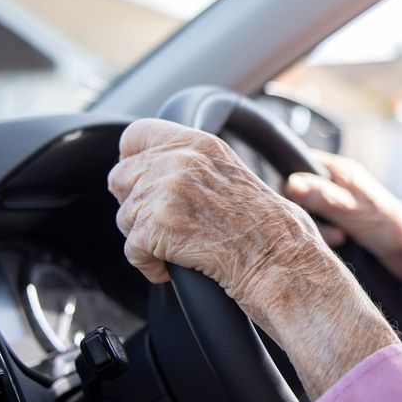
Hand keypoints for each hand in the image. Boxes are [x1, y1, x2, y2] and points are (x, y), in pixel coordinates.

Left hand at [107, 118, 325, 306]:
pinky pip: (131, 250)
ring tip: (177, 246)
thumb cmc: (267, 228)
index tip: (138, 179)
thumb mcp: (232, 174)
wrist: (280, 260)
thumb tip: (155, 170)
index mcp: (199, 143)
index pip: (136, 134)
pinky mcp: (157, 227)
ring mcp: (166, 192)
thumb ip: (192, 164)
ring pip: (124, 217)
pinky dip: (149, 265)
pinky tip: (172, 266)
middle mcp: (180, 160)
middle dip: (136, 204)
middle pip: (120, 177)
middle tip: (163, 223)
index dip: (132, 159)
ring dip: (144, 238)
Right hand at [285, 150, 401, 259]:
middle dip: (307, 213)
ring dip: (318, 229)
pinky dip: (325, 238)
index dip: (290, 183)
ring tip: (339, 239)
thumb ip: (320, 197)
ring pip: (310, 213)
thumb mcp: (350, 210)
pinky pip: (321, 228)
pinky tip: (339, 245)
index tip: (292, 204)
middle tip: (327, 228)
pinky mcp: (343, 224)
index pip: (300, 164)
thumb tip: (290, 183)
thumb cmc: (390, 227)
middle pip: (301, 193)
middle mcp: (338, 184)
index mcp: (341, 171)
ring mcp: (340, 204)